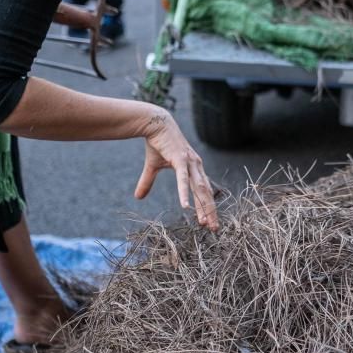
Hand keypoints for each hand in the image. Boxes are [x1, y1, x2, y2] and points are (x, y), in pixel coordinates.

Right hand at [134, 110, 218, 231]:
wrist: (155, 123)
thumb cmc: (157, 143)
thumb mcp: (153, 166)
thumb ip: (147, 182)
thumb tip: (138, 197)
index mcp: (194, 167)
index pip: (203, 191)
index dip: (207, 207)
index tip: (209, 223)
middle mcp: (196, 166)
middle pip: (206, 193)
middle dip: (210, 211)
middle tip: (214, 229)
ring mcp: (190, 162)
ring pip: (199, 189)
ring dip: (202, 206)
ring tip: (204, 223)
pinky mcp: (181, 159)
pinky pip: (183, 179)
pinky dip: (185, 194)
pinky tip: (185, 207)